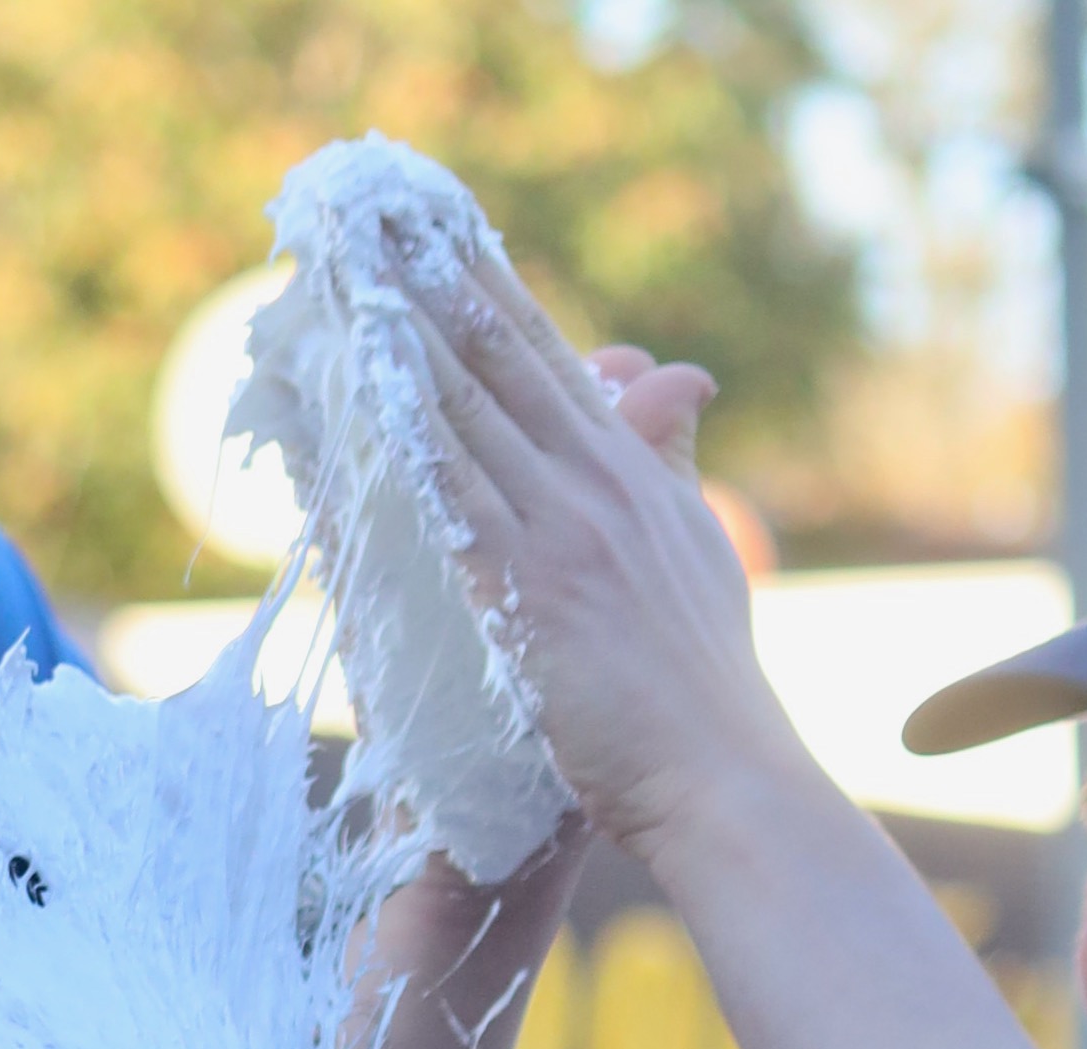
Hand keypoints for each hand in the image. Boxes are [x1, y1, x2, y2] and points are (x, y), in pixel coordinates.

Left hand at [403, 257, 818, 862]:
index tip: (452, 247)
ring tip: (364, 288)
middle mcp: (602, 485)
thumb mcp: (700, 554)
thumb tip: (679, 385)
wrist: (722, 775)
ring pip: (475, 415)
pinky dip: (415, 441)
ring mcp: (564, 532)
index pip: (560, 367)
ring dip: (416, 349)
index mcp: (639, 477)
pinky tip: (376, 399)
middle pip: (511, 366)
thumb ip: (674, 467)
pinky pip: (456, 496)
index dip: (499, 302)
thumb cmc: (701, 695)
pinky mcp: (529, 590)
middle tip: (388, 235)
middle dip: (447, 294)